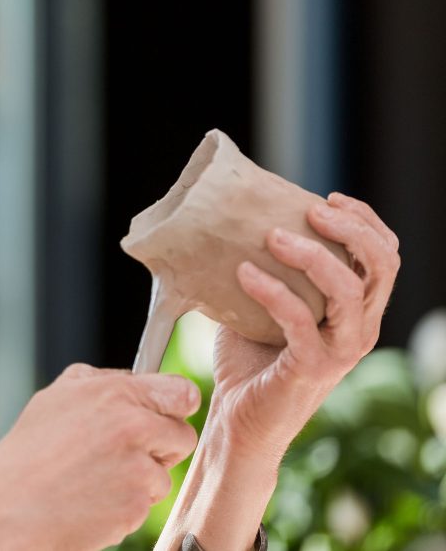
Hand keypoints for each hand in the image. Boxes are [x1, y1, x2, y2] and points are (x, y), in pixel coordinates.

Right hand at [0, 365, 199, 549]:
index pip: (182, 392)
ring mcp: (137, 468)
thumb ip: (97, 382)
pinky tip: (93, 500)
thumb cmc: (26, 454)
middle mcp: (132, 426)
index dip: (178, 404)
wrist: (7, 509)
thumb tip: (132, 379)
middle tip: (124, 454)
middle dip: (161, 446)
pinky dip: (126, 506)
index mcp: (114, 394)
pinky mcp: (136, 505)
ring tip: (96, 480)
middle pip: (183, 435)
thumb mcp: (54, 398)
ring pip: (164, 474)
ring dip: (141, 480)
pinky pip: (147, 504)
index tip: (169, 414)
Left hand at [210, 192, 400, 457]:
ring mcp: (340, 351)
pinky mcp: (312, 368)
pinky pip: (300, 320)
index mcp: (356, 311)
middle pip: (382, 265)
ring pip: (349, 290)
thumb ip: (269, 269)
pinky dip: (272, 291)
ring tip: (272, 235)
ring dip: (313, 255)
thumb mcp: (264, 304)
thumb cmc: (249, 360)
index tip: (328, 199)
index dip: (365, 221)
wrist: (236, 421)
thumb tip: (238, 221)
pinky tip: (244, 273)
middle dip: (351, 228)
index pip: (384, 257)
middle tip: (311, 209)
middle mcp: (359, 329)